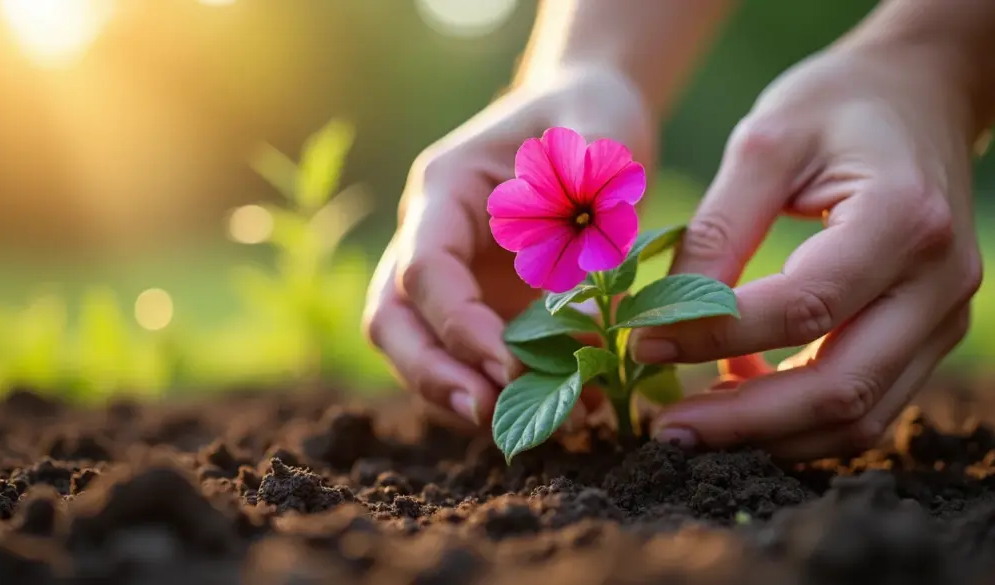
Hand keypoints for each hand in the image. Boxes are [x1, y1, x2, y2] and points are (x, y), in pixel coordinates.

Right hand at [363, 66, 654, 429]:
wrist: (586, 122)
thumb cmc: (591, 122)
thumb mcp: (602, 145)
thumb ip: (592, 220)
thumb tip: (586, 327)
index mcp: (444, 189)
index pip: (424, 268)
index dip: (458, 324)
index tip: (510, 366)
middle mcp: (431, 237)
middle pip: (392, 320)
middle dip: (432, 375)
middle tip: (490, 416)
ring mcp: (451, 277)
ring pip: (419, 348)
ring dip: (461, 395)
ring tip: (531, 428)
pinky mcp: (481, 305)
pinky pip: (468, 358)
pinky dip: (501, 390)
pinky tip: (560, 411)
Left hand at [630, 43, 983, 458]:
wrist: (920, 94)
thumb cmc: (837, 105)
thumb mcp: (766, 141)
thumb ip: (719, 228)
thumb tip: (665, 316)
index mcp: (903, 219)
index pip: (803, 306)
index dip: (715, 336)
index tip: (643, 344)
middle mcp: (939, 281)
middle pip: (842, 387)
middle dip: (744, 422)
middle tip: (664, 431)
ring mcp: (943, 316)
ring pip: (860, 414)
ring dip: (770, 434)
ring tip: (694, 427)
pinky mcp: (928, 333)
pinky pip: (868, 402)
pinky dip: (800, 417)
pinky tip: (739, 392)